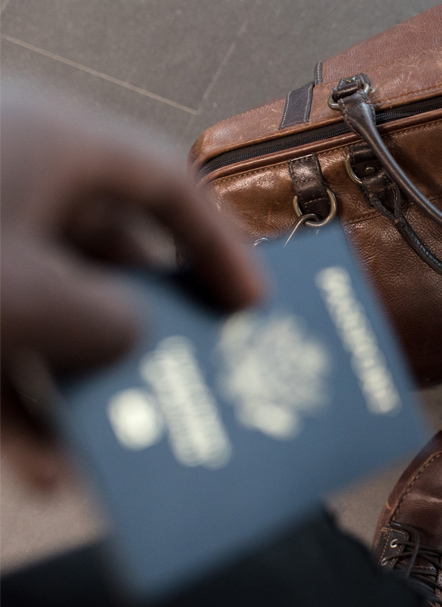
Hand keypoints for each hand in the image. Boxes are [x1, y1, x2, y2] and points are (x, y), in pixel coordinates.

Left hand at [1, 85, 266, 488]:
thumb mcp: (30, 298)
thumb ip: (109, 321)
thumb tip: (129, 337)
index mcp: (53, 142)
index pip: (168, 186)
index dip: (220, 249)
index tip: (253, 308)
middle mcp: (12, 177)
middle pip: (109, 255)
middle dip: (146, 332)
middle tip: (190, 378)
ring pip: (45, 310)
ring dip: (79, 384)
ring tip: (114, 447)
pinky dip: (11, 400)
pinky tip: (32, 464)